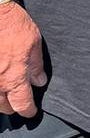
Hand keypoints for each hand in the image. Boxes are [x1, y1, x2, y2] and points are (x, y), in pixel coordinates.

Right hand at [0, 2, 46, 116]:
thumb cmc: (13, 25)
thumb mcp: (34, 43)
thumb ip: (36, 65)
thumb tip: (39, 81)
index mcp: (13, 76)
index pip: (21, 103)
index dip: (27, 110)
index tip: (31, 112)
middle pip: (2, 106)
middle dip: (12, 107)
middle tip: (19, 103)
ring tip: (7, 96)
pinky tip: (0, 84)